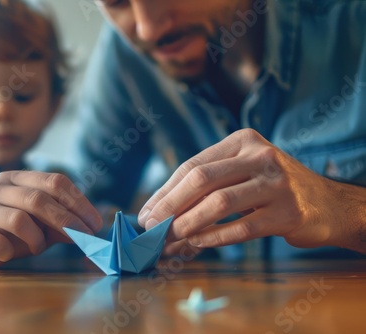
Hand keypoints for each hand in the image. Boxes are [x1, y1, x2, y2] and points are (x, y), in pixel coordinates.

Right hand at [0, 171, 101, 265]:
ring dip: (37, 239)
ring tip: (38, 247)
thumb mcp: (46, 223)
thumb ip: (66, 223)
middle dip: (67, 220)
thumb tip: (92, 232)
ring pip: (19, 220)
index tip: (95, 223)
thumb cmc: (20, 230)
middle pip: (38, 199)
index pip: (55, 181)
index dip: (79, 202)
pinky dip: (12, 252)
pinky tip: (11, 253)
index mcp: (18, 177)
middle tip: (85, 238)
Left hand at [138, 129, 365, 252]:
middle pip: (202, 179)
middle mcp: (260, 155)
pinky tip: (197, 244)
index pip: (193, 165)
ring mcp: (276, 183)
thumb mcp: (244, 171)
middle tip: (151, 227)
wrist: (327, 203)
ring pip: (219, 203)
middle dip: (170, 206)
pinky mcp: (288, 212)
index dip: (165, 191)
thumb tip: (161, 210)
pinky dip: (215, 237)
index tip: (146, 212)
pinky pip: (242, 227)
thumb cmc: (273, 188)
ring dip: (188, 224)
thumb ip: (209, 184)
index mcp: (243, 141)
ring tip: (169, 239)